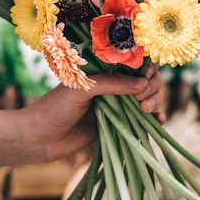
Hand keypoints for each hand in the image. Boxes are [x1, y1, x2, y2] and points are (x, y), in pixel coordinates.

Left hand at [34, 63, 164, 162]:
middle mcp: (112, 85)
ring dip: (154, 100)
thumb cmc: (56, 108)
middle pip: (145, 79)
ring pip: (147, 97)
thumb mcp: (83, 89)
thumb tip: (143, 84)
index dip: (145, 65)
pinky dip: (155, 119)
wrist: (40, 138)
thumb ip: (112, 84)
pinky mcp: (118, 124)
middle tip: (142, 99)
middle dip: (151, 86)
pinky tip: (159, 121)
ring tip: (146, 110)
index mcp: (102, 70)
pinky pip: (142, 119)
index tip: (146, 75)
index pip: (132, 61)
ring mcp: (116, 104)